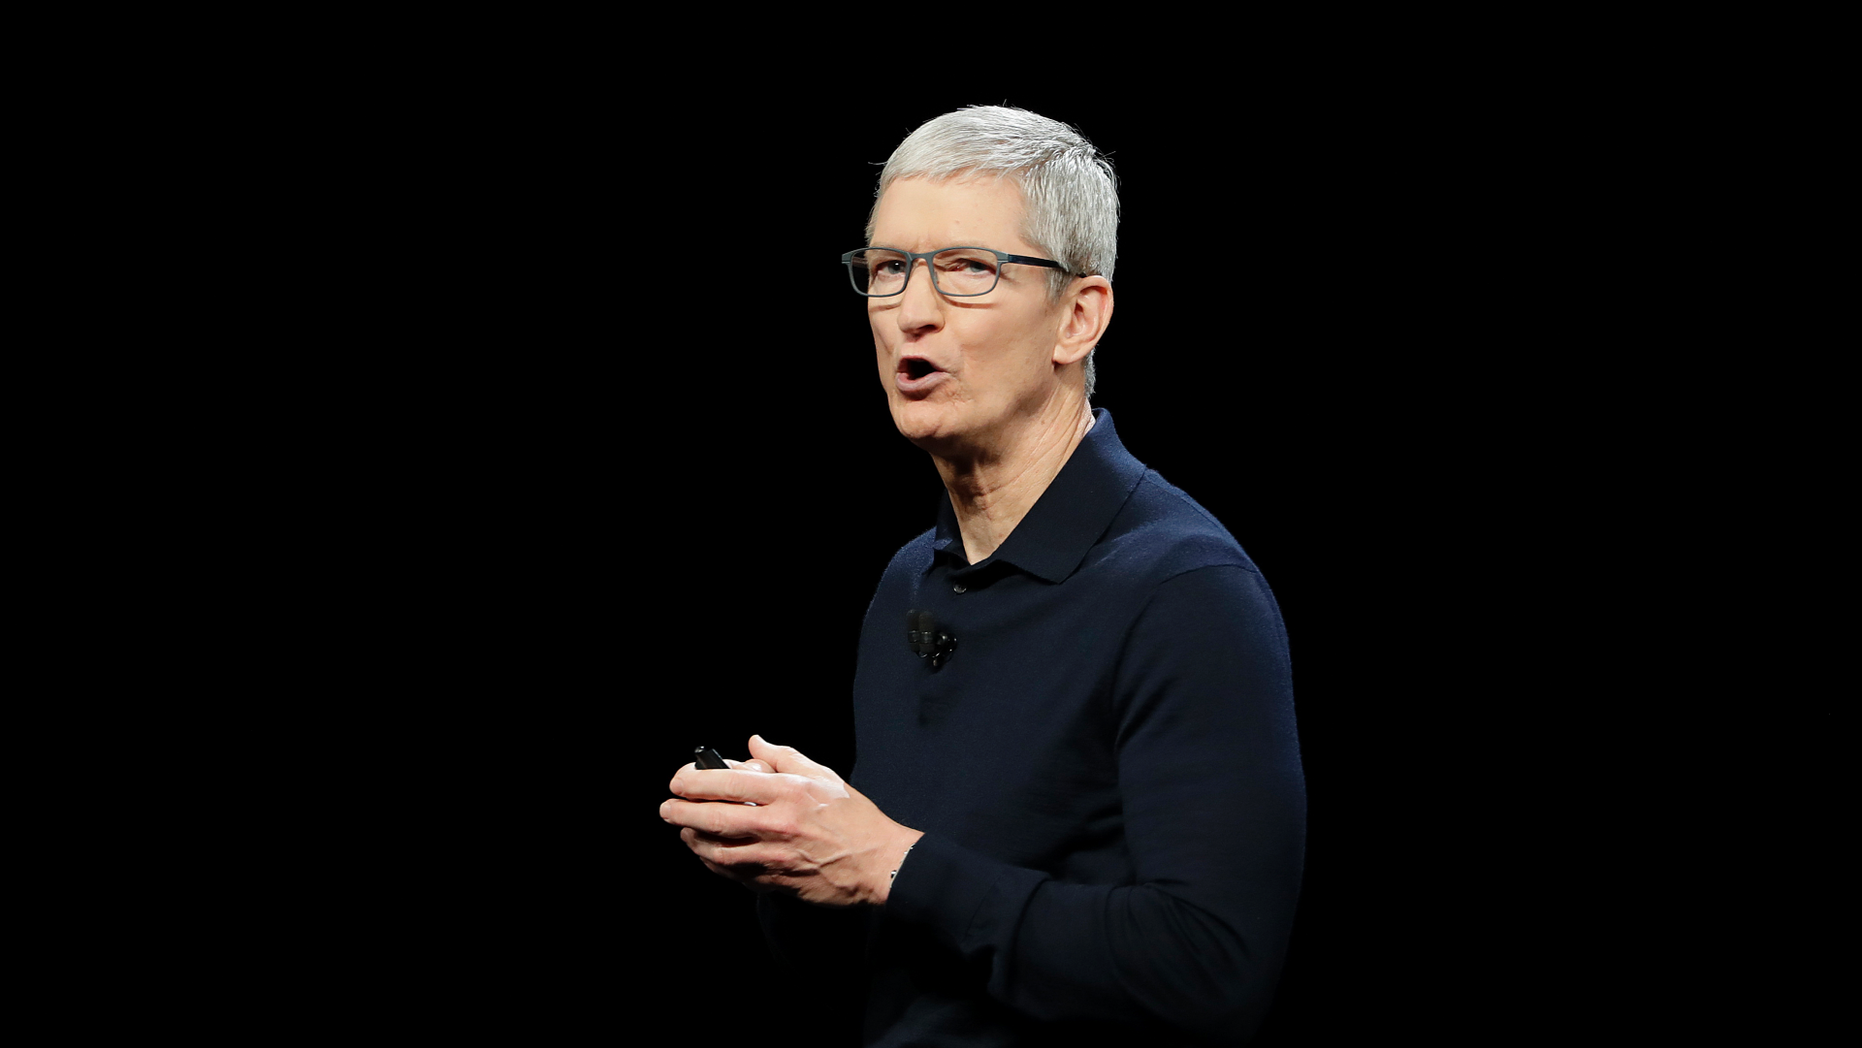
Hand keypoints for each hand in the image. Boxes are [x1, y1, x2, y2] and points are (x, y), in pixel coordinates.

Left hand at [661, 735, 922, 906]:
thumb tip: (753, 743)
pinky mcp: (773, 882)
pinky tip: (708, 852)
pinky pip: (730, 872)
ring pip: (716, 849)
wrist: (878, 864)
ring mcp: (772, 857)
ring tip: (685, 829)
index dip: (694, 780)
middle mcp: (776, 824)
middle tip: (667, 808)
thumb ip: (784, 756)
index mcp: (788, 792)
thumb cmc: (854, 819)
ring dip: (693, 838)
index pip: (727, 782)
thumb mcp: (823, 776)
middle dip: (681, 812)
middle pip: (713, 818)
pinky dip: (712, 861)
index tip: (680, 780)